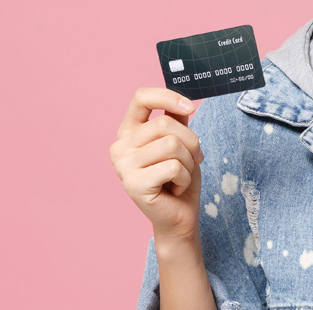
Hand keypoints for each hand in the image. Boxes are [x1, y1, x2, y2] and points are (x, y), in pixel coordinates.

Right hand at [110, 87, 204, 240]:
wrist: (179, 216)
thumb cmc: (179, 177)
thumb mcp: (180, 142)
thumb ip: (176, 120)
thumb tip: (183, 101)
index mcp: (129, 132)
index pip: (141, 98)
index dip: (168, 97)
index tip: (190, 108)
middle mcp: (120, 146)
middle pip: (165, 124)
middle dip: (191, 142)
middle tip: (192, 160)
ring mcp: (123, 165)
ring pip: (172, 145)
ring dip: (188, 162)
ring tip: (179, 176)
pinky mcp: (133, 184)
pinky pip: (173, 167)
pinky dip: (183, 178)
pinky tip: (174, 188)